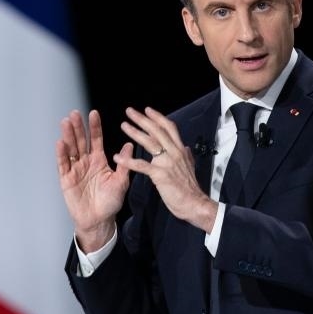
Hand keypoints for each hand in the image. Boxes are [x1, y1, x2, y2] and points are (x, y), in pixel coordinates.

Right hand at [56, 109, 130, 250]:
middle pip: (81, 141)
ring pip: (71, 149)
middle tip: (75, 113)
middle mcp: (86, 161)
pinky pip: (63, 164)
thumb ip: (124, 164)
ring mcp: (75, 169)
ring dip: (68, 136)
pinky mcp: (66, 179)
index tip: (93, 113)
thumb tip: (129, 145)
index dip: (95, 127)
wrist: (99, 220)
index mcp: (99, 160)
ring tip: (66, 122)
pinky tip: (60, 143)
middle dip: (78, 127)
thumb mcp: (120, 182)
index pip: (96, 139)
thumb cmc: (110, 202)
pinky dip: (62, 154)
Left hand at [116, 106, 217, 232]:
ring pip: (149, 143)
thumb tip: (186, 146)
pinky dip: (128, 161)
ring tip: (123, 125)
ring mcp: (167, 163)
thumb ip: (186, 155)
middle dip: (142, 119)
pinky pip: (142, 165)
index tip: (147, 109)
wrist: (195, 204)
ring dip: (135, 133)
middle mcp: (175, 152)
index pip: (169, 128)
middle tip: (129, 111)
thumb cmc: (190, 187)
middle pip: (157, 131)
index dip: (158, 117)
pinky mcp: (160, 175)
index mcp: (180, 150)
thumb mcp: (190, 166)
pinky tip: (118, 157)